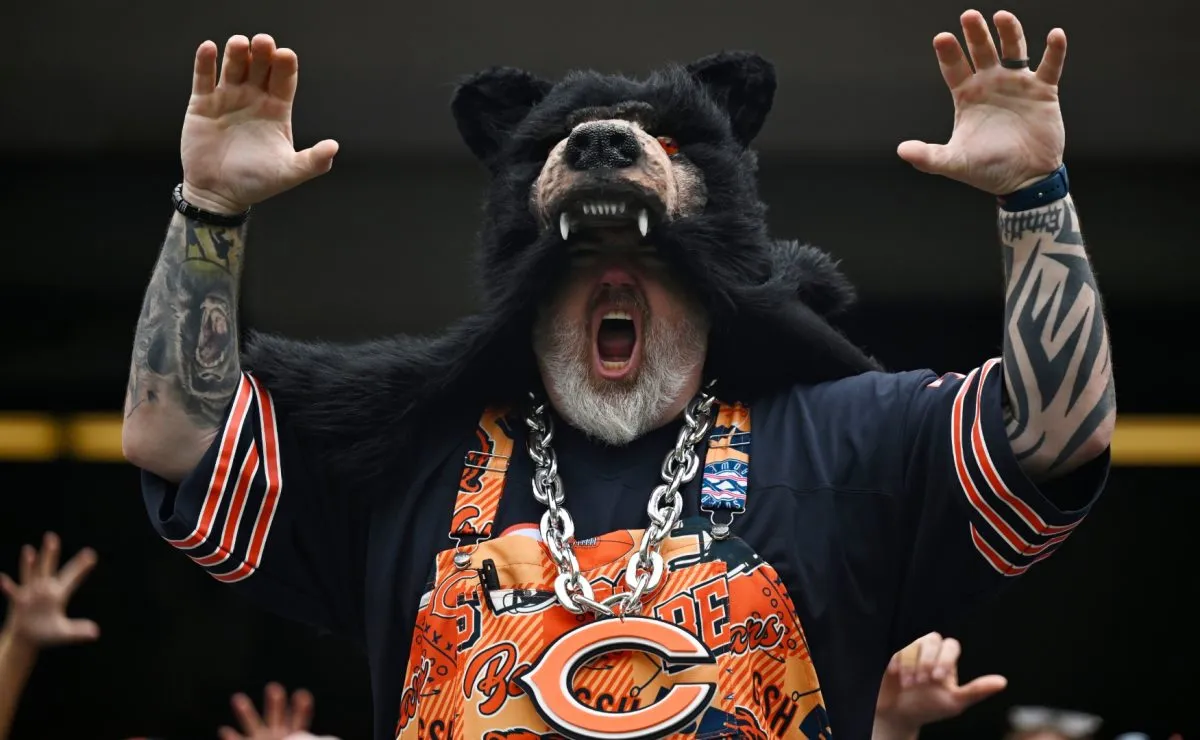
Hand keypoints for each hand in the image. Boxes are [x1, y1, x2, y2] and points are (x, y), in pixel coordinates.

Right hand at [0, 532, 98, 648]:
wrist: (26, 639)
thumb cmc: (46, 634)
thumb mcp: (64, 633)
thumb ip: (79, 631)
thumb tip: (96, 633)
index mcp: (58, 595)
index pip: (72, 578)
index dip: (81, 567)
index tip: (91, 553)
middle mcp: (44, 590)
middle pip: (48, 568)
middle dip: (50, 554)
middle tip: (52, 536)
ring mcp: (30, 594)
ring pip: (30, 575)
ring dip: (29, 564)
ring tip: (29, 549)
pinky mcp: (18, 602)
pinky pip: (13, 593)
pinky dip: (8, 587)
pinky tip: (2, 578)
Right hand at [181, 34, 338, 214]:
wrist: (218, 194)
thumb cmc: (256, 183)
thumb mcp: (288, 173)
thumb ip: (313, 161)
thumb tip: (334, 147)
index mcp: (277, 110)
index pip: (284, 80)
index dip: (285, 66)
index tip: (286, 55)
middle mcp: (254, 99)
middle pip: (261, 67)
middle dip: (263, 53)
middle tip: (264, 42)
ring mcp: (228, 98)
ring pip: (234, 67)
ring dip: (237, 52)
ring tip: (240, 43)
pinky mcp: (203, 103)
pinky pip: (204, 78)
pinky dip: (206, 62)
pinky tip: (209, 48)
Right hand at [217, 682, 336, 739]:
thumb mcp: (302, 737)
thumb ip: (306, 733)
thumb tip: (321, 719)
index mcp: (292, 732)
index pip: (299, 718)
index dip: (302, 708)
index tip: (303, 694)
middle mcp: (275, 733)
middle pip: (276, 714)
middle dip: (275, 702)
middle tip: (274, 687)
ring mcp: (260, 738)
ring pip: (252, 722)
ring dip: (245, 711)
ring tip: (238, 697)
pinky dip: (231, 737)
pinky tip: (225, 729)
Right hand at [875, 632, 1006, 734]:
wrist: (899, 715)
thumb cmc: (929, 708)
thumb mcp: (954, 702)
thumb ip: (976, 690)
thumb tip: (1003, 682)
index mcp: (946, 662)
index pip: (951, 646)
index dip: (945, 658)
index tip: (937, 678)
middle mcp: (930, 654)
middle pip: (933, 639)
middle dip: (928, 659)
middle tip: (923, 681)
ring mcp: (912, 653)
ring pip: (915, 643)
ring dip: (912, 662)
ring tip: (909, 684)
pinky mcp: (895, 655)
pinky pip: (897, 648)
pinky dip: (899, 662)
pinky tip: (897, 676)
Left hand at [897, 10, 1066, 194]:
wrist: (1025, 180)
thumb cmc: (987, 170)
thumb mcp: (955, 162)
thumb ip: (928, 156)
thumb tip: (901, 150)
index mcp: (967, 96)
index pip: (954, 68)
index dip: (949, 53)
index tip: (942, 38)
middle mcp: (990, 84)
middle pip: (981, 51)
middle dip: (975, 34)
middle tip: (968, 16)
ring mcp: (1017, 84)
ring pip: (1014, 50)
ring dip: (1009, 32)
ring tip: (1001, 16)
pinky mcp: (1043, 91)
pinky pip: (1050, 66)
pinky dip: (1054, 51)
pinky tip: (1055, 35)